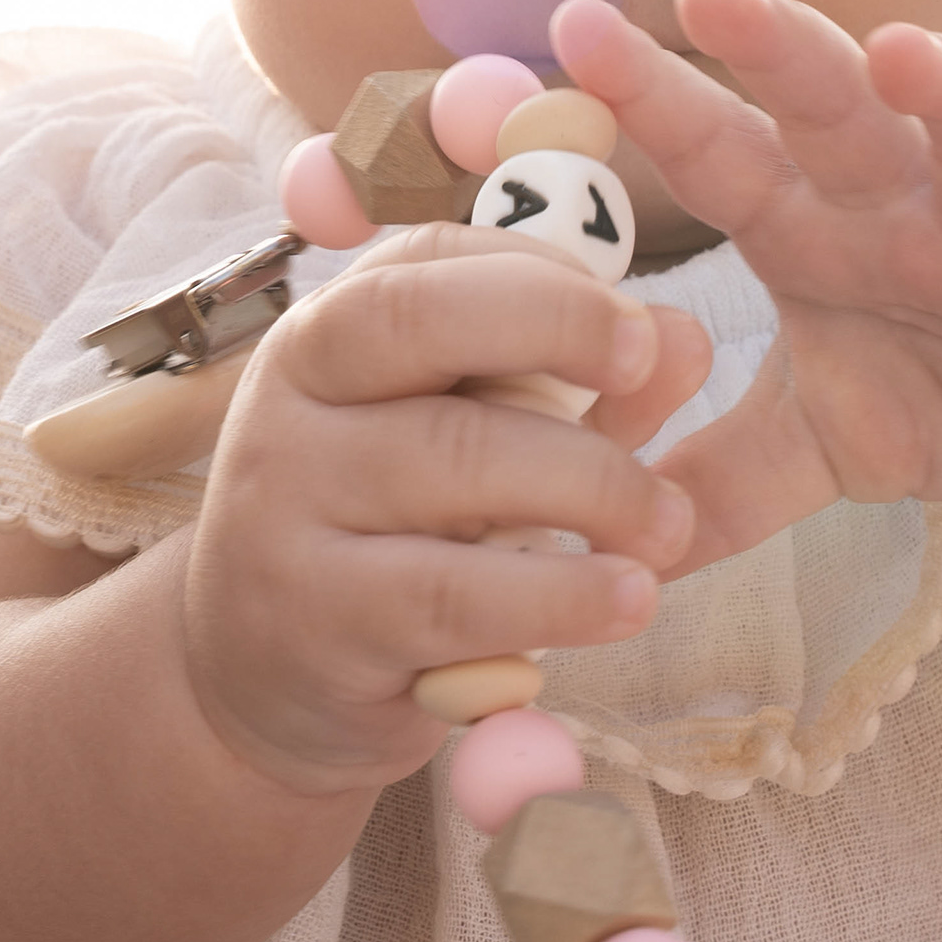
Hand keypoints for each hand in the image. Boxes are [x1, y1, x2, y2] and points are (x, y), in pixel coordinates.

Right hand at [176, 225, 710, 797]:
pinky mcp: (316, 623)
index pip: (428, 259)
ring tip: (668, 527)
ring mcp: (287, 510)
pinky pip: (455, 594)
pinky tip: (625, 601)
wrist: (258, 682)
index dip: (544, 272)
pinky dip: (560, 595)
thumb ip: (574, 391)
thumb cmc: (392, 540)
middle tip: (655, 369)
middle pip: (420, 322)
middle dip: (561, 328)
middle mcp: (289, 403)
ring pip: (455, 458)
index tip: (639, 319)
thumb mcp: (478, 448)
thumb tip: (684, 338)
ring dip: (592, 485)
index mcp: (326, 337)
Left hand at [555, 0, 941, 566]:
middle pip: (838, 105)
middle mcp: (909, 203)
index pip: (720, 149)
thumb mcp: (813, 442)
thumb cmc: (934, 387)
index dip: (650, 94)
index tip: (570, 30)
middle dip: (776, 43)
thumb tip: (611, 547)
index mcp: (815, 224)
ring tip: (907, 56)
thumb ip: (719, 480)